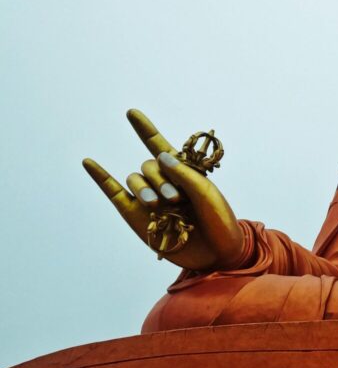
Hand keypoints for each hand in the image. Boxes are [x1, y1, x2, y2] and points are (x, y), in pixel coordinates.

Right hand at [83, 109, 245, 271]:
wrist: (218, 254)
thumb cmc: (219, 221)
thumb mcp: (208, 195)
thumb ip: (184, 174)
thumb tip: (158, 155)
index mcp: (183, 173)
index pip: (160, 147)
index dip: (145, 130)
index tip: (131, 113)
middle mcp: (164, 183)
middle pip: (148, 166)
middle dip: (160, 179)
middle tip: (176, 199)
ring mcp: (150, 200)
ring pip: (135, 180)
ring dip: (145, 188)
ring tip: (158, 205)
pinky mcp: (137, 217)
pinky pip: (115, 193)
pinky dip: (102, 178)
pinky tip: (89, 162)